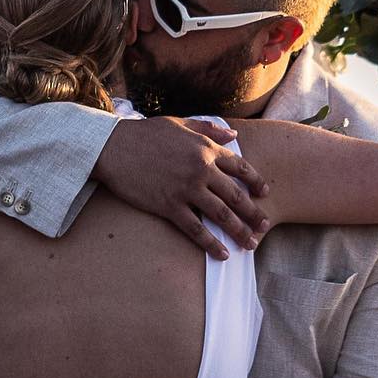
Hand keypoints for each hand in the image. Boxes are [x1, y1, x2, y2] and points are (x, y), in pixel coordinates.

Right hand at [93, 117, 269, 259]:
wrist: (113, 147)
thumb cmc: (145, 134)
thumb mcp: (180, 123)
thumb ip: (209, 129)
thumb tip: (234, 134)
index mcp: (206, 148)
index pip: (241, 168)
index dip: (256, 182)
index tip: (265, 194)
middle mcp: (201, 169)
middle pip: (236, 196)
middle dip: (254, 214)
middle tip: (265, 227)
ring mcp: (186, 189)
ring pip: (221, 215)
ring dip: (239, 232)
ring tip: (250, 244)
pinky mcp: (169, 206)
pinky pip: (196, 229)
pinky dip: (211, 244)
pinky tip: (223, 255)